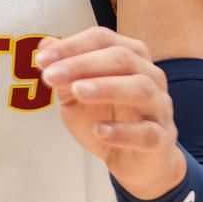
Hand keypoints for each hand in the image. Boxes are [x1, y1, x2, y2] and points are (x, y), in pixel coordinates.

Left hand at [36, 29, 185, 198]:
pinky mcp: (161, 139)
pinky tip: (100, 130)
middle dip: (83, 64)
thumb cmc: (106, 119)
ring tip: (78, 91)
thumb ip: (63, 72)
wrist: (133, 161)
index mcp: (130, 57)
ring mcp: (159, 107)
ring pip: (140, 88)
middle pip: (122, 58)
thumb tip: (44, 46)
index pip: (103, 40)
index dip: (71, 46)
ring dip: (107, 87)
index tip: (41, 60)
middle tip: (51, 76)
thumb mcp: (76, 95)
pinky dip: (123, 131)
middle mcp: (150, 76)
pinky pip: (147, 132)